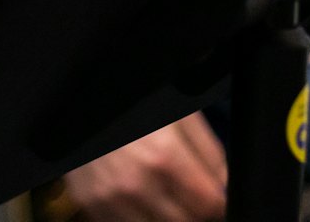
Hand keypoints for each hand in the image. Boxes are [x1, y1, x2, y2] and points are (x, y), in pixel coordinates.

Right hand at [61, 112, 225, 221]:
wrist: (81, 99)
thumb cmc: (133, 103)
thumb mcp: (179, 114)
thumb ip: (210, 154)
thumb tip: (227, 187)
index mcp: (164, 157)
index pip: (210, 205)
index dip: (218, 201)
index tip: (213, 195)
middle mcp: (136, 184)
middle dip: (194, 211)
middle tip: (189, 194)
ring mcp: (110, 198)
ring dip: (167, 217)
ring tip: (163, 194)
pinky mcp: (91, 203)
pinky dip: (138, 217)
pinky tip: (139, 196)